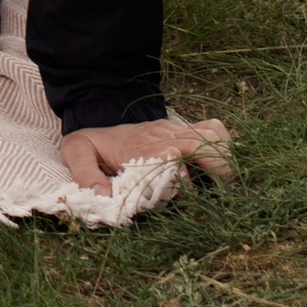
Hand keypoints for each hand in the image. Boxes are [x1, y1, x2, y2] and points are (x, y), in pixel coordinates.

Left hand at [59, 116, 231, 194]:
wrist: (99, 108)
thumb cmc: (93, 141)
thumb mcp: (77, 152)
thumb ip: (85, 174)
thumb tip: (103, 198)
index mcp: (144, 148)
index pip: (174, 160)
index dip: (183, 180)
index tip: (184, 195)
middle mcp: (166, 137)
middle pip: (204, 143)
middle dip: (220, 167)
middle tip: (226, 194)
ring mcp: (177, 131)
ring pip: (213, 134)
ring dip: (226, 156)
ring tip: (229, 183)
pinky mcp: (184, 130)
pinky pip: (214, 131)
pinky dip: (224, 147)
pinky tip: (224, 169)